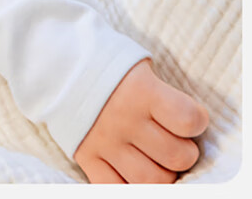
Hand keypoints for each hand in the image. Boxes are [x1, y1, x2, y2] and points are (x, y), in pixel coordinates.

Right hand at [73, 59, 208, 182]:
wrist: (55, 65)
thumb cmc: (106, 65)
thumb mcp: (138, 67)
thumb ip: (162, 95)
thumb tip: (188, 126)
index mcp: (141, 91)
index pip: (189, 119)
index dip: (196, 121)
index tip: (187, 118)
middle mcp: (124, 118)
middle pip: (177, 156)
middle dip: (184, 153)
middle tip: (172, 142)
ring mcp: (104, 141)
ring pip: (153, 180)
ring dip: (163, 174)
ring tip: (155, 159)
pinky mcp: (86, 156)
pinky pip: (115, 188)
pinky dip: (130, 186)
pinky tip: (133, 172)